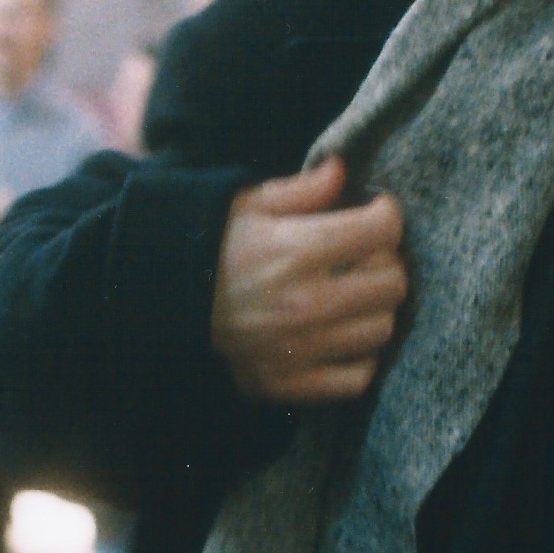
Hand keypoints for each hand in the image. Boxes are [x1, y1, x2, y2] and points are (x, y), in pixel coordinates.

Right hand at [210, 156, 407, 404]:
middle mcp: (306, 302)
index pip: (381, 230)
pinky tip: (344, 337)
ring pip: (381, 329)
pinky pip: (356, 378)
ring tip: (355, 295)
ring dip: (375, 309)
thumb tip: (341, 170)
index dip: (385, 213)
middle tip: (366, 255)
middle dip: (386, 262)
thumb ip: (303, 189)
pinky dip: (360, 359)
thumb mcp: (248, 205)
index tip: (375, 212)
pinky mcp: (289, 383)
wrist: (161, 303)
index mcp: (297, 250)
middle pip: (392, 284)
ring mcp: (300, 348)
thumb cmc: (209, 246)